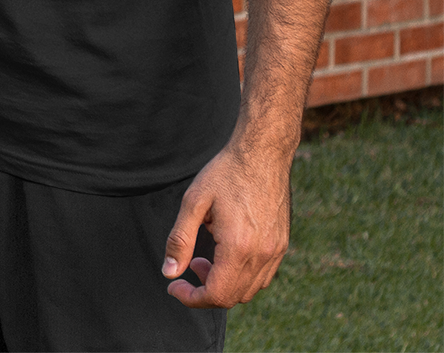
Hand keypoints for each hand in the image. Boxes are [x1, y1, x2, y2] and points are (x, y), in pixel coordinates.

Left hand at [163, 131, 292, 306]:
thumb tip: (169, 272)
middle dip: (205, 290)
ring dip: (224, 284)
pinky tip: (226, 251)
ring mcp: (276, 252)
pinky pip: (262, 276)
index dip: (191, 297)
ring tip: (205, 256)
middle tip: (189, 265)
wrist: (262, 154)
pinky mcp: (282, 245)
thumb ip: (180, 241)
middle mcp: (262, 255)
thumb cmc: (225, 173)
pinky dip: (241, 276)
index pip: (216, 294)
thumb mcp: (193, 203)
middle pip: (233, 297)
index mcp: (238, 248)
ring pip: (249, 290)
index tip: (174, 286)